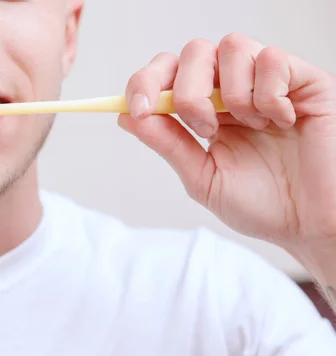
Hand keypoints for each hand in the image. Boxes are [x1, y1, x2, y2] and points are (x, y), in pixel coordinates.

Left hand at [118, 32, 335, 282]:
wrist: (312, 224)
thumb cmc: (264, 205)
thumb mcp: (202, 178)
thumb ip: (168, 144)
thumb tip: (128, 116)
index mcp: (205, 111)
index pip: (167, 74)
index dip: (145, 82)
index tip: (139, 108)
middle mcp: (232, 90)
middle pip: (194, 52)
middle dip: (188, 91)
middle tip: (205, 129)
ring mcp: (266, 82)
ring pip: (231, 46)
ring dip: (232, 94)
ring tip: (252, 127)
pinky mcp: (303, 79)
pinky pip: (272, 58)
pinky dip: (268, 93)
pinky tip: (281, 121)